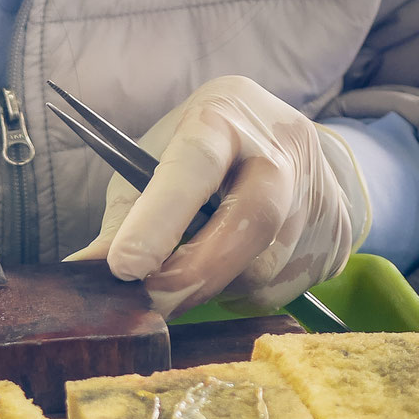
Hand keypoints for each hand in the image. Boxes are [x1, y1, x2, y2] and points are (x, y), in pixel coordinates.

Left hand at [69, 75, 369, 312]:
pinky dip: (247, 290)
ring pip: (264, 265)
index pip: (194, 164)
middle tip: (151, 303)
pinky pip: (285, 285)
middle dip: (194, 272)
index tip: (124, 267)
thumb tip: (81, 273)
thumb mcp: (154, 162)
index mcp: (224, 115)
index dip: (160, 218)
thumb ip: (125, 215)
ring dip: (216, 286)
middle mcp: (282, 146)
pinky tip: (235, 268)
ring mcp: (319, 190)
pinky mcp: (336, 233)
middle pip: (249, 219)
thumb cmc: (200, 154)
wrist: (284, 143)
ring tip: (193, 271)